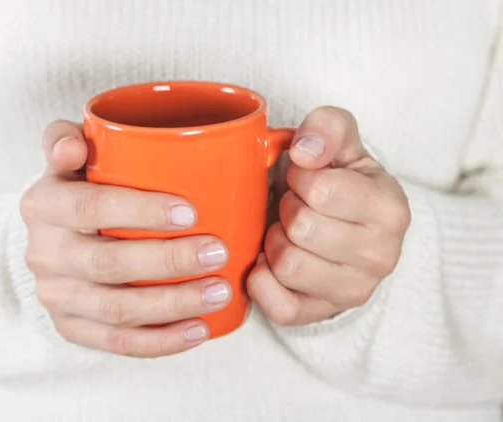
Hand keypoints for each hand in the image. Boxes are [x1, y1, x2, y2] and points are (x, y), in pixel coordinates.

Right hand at [20, 120, 231, 356]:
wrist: (57, 236)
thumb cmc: (82, 189)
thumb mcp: (72, 156)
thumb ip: (69, 138)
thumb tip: (76, 145)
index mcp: (43, 204)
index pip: (89, 207)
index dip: (139, 211)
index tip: (191, 212)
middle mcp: (43, 254)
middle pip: (108, 264)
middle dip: (169, 261)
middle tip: (218, 252)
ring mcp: (57, 296)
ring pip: (117, 309)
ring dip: (173, 304)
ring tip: (219, 292)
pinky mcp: (73, 327)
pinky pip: (117, 343)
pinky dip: (160, 342)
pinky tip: (198, 330)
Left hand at [248, 107, 410, 325]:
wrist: (346, 233)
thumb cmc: (338, 185)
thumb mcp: (341, 144)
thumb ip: (328, 127)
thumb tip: (305, 150)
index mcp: (390, 209)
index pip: (320, 189)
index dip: (299, 177)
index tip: (304, 179)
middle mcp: (381, 257)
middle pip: (300, 228)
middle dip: (287, 209)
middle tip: (295, 207)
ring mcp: (353, 292)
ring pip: (287, 265)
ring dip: (274, 242)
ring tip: (287, 233)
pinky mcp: (320, 314)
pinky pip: (278, 306)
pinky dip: (263, 280)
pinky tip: (271, 262)